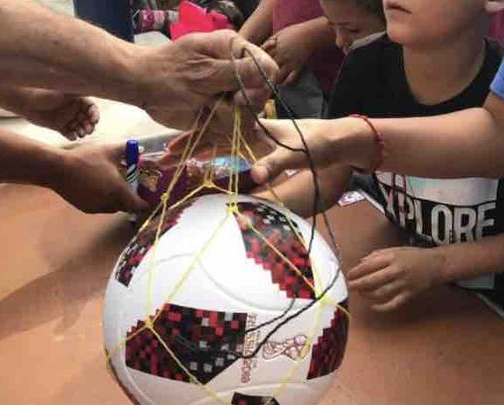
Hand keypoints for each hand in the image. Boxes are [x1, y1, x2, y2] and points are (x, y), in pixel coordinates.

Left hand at [20, 90, 98, 139]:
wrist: (27, 102)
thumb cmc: (45, 94)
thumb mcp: (64, 91)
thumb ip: (78, 89)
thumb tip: (92, 83)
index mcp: (77, 100)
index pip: (91, 108)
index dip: (95, 115)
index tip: (95, 120)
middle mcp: (73, 109)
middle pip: (87, 120)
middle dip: (90, 126)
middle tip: (89, 130)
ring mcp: (67, 119)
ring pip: (80, 128)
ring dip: (83, 131)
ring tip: (81, 134)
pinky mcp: (59, 127)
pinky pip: (69, 133)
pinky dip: (72, 136)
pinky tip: (72, 136)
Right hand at [48, 143, 148, 213]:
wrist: (57, 169)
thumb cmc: (85, 158)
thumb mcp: (108, 150)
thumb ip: (126, 150)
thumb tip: (141, 149)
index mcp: (118, 190)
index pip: (138, 205)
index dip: (144, 203)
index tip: (146, 198)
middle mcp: (109, 203)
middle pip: (126, 206)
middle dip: (130, 199)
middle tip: (129, 187)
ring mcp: (97, 208)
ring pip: (113, 208)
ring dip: (117, 200)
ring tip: (113, 185)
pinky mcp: (86, 209)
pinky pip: (101, 207)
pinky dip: (104, 200)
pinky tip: (98, 187)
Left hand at [136, 30, 277, 129]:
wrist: (143, 87)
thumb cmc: (168, 73)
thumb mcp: (203, 72)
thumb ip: (237, 72)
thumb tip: (269, 70)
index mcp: (234, 51)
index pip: (267, 68)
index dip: (260, 86)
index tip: (239, 97)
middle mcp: (236, 71)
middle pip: (260, 95)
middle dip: (241, 106)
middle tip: (216, 104)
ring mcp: (229, 93)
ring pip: (248, 115)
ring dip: (227, 118)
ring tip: (206, 109)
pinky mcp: (221, 112)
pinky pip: (231, 127)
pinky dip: (218, 130)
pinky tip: (204, 122)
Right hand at [159, 117, 371, 181]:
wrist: (338, 141)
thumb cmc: (318, 143)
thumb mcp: (296, 153)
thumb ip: (275, 164)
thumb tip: (255, 178)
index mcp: (253, 128)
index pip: (216, 130)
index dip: (193, 139)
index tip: (172, 149)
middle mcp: (250, 131)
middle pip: (212, 135)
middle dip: (188, 144)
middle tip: (166, 157)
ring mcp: (254, 140)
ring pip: (219, 142)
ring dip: (199, 149)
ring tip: (177, 158)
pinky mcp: (261, 149)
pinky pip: (231, 150)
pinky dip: (216, 155)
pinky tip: (205, 161)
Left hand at [262, 22, 315, 84]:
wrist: (310, 34)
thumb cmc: (294, 32)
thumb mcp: (279, 34)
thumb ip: (270, 42)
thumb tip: (262, 48)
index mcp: (274, 48)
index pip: (262, 59)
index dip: (257, 65)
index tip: (255, 69)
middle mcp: (280, 56)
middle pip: (268, 68)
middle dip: (263, 75)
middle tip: (259, 82)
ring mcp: (289, 62)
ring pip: (277, 76)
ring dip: (273, 80)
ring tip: (270, 85)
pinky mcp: (298, 67)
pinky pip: (290, 79)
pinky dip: (286, 83)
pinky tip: (283, 84)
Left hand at [347, 247, 445, 311]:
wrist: (437, 265)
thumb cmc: (414, 255)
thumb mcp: (395, 249)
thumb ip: (377, 255)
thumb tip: (361, 262)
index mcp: (392, 257)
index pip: (368, 265)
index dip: (356, 271)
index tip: (349, 275)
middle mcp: (396, 271)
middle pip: (372, 280)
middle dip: (358, 285)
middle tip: (350, 286)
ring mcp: (403, 284)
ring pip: (380, 293)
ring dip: (367, 294)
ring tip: (361, 293)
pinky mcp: (409, 295)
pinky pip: (392, 304)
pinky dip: (381, 307)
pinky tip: (373, 306)